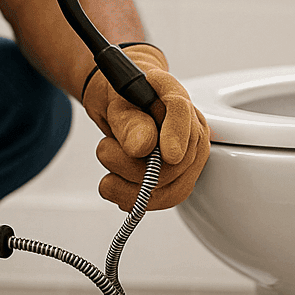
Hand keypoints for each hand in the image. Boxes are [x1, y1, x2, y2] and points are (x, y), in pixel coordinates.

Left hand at [82, 44, 210, 210]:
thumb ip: (128, 122)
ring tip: (106, 179)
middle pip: (178, 161)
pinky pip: (165, 198)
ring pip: (173, 188)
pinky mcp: (181, 176)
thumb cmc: (120, 98)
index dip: (175, 135)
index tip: (168, 156)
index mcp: (172, 94)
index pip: (180, 112)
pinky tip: (118, 189)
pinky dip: (135, 200)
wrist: (119, 107)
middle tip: (103, 150)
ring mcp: (190, 154)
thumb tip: (142, 147)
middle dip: (132, 167)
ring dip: (131, 190)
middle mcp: (190, 126)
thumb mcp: (115, 102)